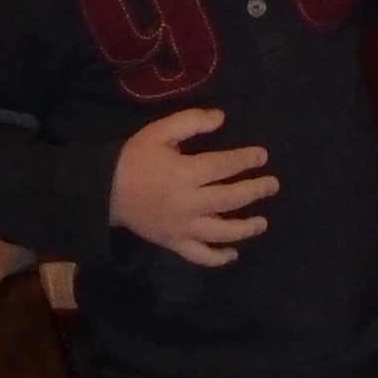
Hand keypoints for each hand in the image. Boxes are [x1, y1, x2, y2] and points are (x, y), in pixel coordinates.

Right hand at [111, 108, 277, 265]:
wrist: (105, 191)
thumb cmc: (134, 158)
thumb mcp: (159, 131)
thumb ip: (190, 122)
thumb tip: (221, 119)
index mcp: (186, 173)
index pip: (225, 167)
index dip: (246, 160)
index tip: (262, 156)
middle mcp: (190, 204)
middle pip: (230, 199)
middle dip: (255, 191)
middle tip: (272, 185)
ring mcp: (183, 227)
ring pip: (221, 232)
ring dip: (245, 228)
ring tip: (262, 223)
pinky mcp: (175, 243)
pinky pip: (200, 256)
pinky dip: (218, 258)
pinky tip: (233, 254)